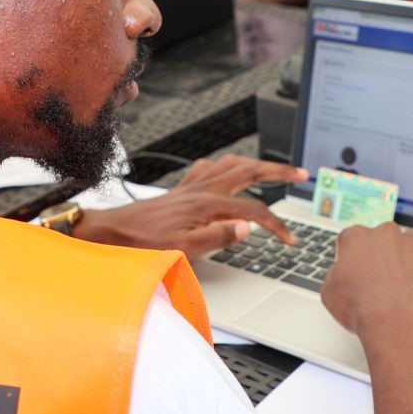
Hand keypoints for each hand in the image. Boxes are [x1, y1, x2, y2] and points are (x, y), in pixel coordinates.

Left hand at [76, 156, 307, 259]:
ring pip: (231, 164)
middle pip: (249, 171)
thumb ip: (218, 237)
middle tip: (301, 175)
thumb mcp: (182, 249)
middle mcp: (201, 190)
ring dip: (256, 164)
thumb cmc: (142, 244)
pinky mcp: (181, 190)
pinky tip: (227, 173)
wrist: (111, 233)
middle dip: (278, 172)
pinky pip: (209, 168)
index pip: (253, 211)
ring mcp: (191, 187)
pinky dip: (226, 167)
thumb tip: (249, 228)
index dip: (277, 225)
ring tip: (273, 170)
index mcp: (206, 205)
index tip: (289, 239)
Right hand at [321, 222, 412, 343]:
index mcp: (358, 237)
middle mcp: (388, 234)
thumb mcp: (329, 293)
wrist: (397, 325)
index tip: (357, 270)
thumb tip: (341, 274)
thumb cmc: (364, 310)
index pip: (354, 238)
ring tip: (406, 286)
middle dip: (384, 256)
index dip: (355, 257)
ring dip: (410, 260)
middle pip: (385, 239)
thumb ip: (336, 274)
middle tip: (382, 281)